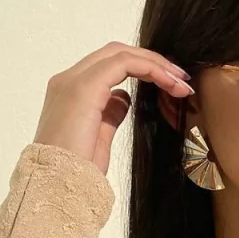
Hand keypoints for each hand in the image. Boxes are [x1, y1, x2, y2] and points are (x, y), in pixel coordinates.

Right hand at [32, 41, 194, 175]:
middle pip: (115, 53)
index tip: (170, 85)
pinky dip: (151, 68)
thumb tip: (124, 99)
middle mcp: (68, 80)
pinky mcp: (85, 87)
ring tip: (180, 83)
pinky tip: (170, 83)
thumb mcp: (98, 138)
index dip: (142, 68)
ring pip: (120, 53)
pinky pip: (124, 64)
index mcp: (70, 91)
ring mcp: (74, 81)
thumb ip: (109, 114)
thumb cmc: (75, 171)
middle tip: (180, 79)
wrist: (58, 184)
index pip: (108, 65)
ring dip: (155, 64)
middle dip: (151, 61)